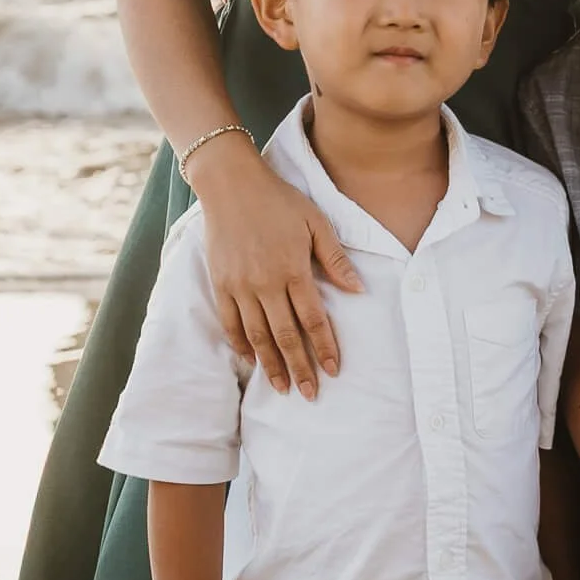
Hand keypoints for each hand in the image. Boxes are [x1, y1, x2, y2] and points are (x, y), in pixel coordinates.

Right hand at [187, 141, 361, 396]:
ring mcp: (239, 286)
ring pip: (257, 336)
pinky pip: (230, 323)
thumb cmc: (279, 201)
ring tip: (281, 388)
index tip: (333, 371)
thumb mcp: (316, 222)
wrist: (231, 185)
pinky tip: (251, 360)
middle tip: (309, 394)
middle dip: (299, 368)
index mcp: (293, 269)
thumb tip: (359, 290)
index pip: (313, 319)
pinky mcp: (220, 284)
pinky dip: (240, 344)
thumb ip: (335, 259)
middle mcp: (265, 283)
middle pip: (285, 336)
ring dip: (270, 365)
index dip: (324, 347)